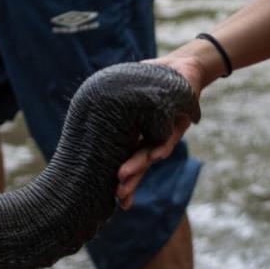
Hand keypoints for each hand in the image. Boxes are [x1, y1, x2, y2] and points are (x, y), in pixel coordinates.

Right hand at [115, 54, 209, 209]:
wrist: (183, 71)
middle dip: (129, 182)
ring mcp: (164, 134)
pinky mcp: (178, 125)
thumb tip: (86, 106)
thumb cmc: (153, 83)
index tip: (110, 197)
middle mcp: (151, 141)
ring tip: (122, 177)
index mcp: (137, 137)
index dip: (121, 178)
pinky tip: (154, 156)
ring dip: (137, 167)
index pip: (126, 160)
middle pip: (139, 164)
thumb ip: (115, 104)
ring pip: (150, 155)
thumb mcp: (129, 94)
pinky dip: (160, 146)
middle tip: (118, 196)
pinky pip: (167, 138)